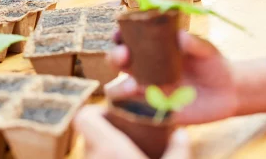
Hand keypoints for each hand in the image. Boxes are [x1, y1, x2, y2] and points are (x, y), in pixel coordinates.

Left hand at [73, 106, 190, 158]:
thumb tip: (181, 134)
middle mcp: (92, 158)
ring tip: (125, 150)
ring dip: (104, 147)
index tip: (113, 115)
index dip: (95, 111)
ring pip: (89, 150)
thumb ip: (179, 149)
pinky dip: (103, 158)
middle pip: (88, 134)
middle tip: (125, 134)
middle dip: (105, 131)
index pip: (84, 117)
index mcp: (109, 149)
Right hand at [106, 31, 238, 124]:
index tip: (119, 33)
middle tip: (124, 54)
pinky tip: (147, 105)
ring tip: (134, 86)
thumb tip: (180, 36)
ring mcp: (146, 90)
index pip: (127, 40)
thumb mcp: (208, 51)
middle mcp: (143, 69)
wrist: (228, 93)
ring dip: (119, 87)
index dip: (119, 36)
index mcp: (151, 49)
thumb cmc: (214, 65)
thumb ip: (195, 43)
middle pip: (117, 62)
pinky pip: (135, 112)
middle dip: (115, 57)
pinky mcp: (153, 110)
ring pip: (117, 89)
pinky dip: (135, 109)